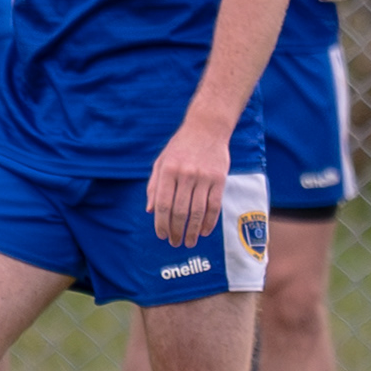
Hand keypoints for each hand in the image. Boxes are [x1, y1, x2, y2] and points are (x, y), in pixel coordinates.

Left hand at [145, 115, 231, 247]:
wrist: (207, 128)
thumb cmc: (180, 146)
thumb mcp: (161, 162)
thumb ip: (154, 187)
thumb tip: (151, 211)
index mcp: (168, 171)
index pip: (163, 204)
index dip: (162, 223)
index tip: (162, 236)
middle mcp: (186, 175)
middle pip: (180, 211)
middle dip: (177, 231)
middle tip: (175, 243)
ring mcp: (204, 177)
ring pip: (198, 211)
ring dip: (193, 230)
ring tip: (189, 241)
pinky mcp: (219, 179)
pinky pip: (215, 205)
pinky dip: (210, 220)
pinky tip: (205, 230)